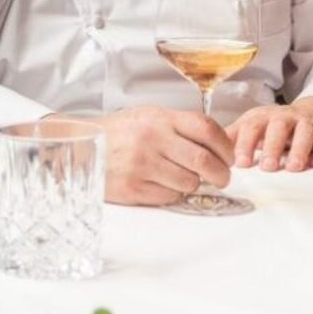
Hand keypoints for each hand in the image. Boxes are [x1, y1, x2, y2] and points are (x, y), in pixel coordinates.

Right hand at [91, 107, 233, 205]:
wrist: (81, 146)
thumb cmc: (121, 132)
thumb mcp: (150, 116)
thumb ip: (181, 125)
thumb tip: (219, 142)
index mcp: (161, 119)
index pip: (207, 129)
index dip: (226, 146)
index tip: (230, 156)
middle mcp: (153, 140)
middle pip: (204, 161)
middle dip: (221, 174)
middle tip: (222, 178)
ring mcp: (142, 165)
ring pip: (190, 183)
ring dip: (193, 184)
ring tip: (183, 177)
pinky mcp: (133, 188)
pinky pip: (170, 196)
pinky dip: (173, 193)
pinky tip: (163, 184)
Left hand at [227, 97, 312, 172]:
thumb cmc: (279, 127)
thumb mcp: (255, 128)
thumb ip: (234, 138)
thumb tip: (208, 151)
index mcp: (264, 117)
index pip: (252, 125)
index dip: (245, 143)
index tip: (241, 163)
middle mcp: (287, 116)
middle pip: (278, 125)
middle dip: (272, 145)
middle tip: (267, 166)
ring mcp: (309, 121)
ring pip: (305, 130)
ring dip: (299, 148)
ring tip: (294, 167)